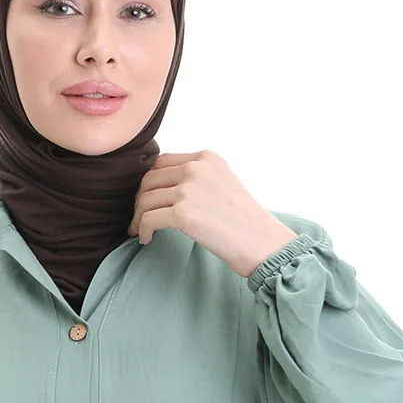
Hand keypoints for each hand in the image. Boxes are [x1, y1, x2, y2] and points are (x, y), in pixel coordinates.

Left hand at [127, 150, 298, 277]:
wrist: (264, 244)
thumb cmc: (245, 222)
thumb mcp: (223, 184)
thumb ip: (196, 179)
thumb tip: (161, 188)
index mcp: (206, 158)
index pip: (162, 163)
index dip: (149, 183)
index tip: (147, 200)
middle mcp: (196, 168)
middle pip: (149, 180)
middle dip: (140, 201)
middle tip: (139, 218)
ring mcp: (189, 189)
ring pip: (145, 200)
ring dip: (139, 218)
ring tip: (141, 231)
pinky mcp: (183, 213)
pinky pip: (148, 219)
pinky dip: (142, 230)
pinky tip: (146, 239)